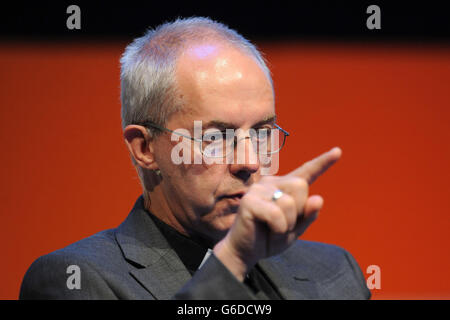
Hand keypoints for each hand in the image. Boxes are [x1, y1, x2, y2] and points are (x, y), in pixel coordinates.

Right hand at [213, 147, 341, 280]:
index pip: (306, 172)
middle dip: (298, 210)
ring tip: (274, 229)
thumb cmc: (269, 238)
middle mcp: (271, 183)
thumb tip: (318, 199)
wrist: (245, 252)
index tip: (337, 151)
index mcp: (284, 187)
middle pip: (301, 185)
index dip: (322, 163)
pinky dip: (278, 228)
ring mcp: (258, 189)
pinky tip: (268, 229)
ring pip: (289, 202)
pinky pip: (276, 214)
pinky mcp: (249, 201)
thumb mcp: (296, 229)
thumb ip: (308, 215)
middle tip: (283, 224)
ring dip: (287, 223)